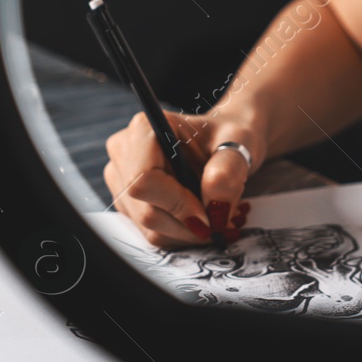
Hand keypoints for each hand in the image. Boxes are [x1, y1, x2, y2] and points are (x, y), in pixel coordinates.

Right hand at [103, 110, 262, 248]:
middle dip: (189, 225)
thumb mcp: (240, 144)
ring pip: (150, 227)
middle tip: (225, 222)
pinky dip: (183, 233)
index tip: (211, 216)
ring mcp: (121, 179)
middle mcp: (124, 152)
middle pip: (146, 210)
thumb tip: (216, 207)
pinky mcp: (128, 202)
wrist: (223, 141)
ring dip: (189, 232)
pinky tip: (203, 218)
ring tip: (220, 217)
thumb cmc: (228, 135)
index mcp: (145, 129)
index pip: (144, 181)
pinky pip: (153, 232)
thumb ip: (228, 171)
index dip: (178, 205)